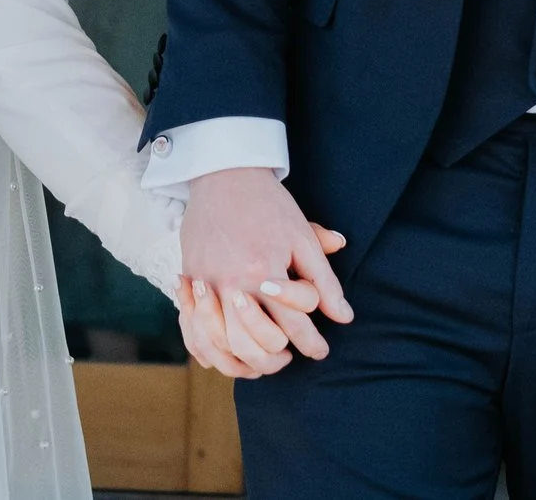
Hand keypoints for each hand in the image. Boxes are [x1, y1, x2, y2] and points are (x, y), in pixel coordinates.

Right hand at [175, 168, 350, 378]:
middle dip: (280, 359)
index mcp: (265, 271)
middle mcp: (233, 283)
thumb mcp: (303, 238)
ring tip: (266, 359)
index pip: (294, 324)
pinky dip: (213, 350)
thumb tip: (344, 317)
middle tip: (293, 358)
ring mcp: (207, 285)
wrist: (223, 176)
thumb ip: (324, 281)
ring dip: (248, 360)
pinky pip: (196, 331)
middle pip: (257, 343)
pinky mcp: (190, 282)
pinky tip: (232, 351)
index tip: (320, 349)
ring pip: (226, 344)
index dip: (313, 343)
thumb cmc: (269, 205)